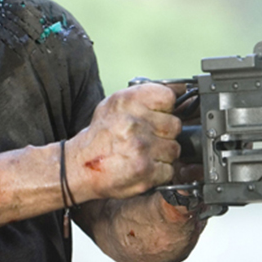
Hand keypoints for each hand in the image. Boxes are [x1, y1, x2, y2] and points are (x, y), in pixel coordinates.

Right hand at [67, 84, 181, 202]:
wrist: (81, 166)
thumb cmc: (100, 137)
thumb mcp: (115, 105)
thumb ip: (146, 96)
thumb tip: (181, 89)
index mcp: (127, 101)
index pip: (168, 97)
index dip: (165, 109)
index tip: (156, 116)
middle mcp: (134, 122)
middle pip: (174, 125)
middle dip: (163, 134)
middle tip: (144, 138)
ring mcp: (141, 146)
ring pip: (174, 149)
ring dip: (161, 154)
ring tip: (141, 154)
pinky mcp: (146, 170)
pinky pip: (169, 169)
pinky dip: (158, 172)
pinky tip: (141, 167)